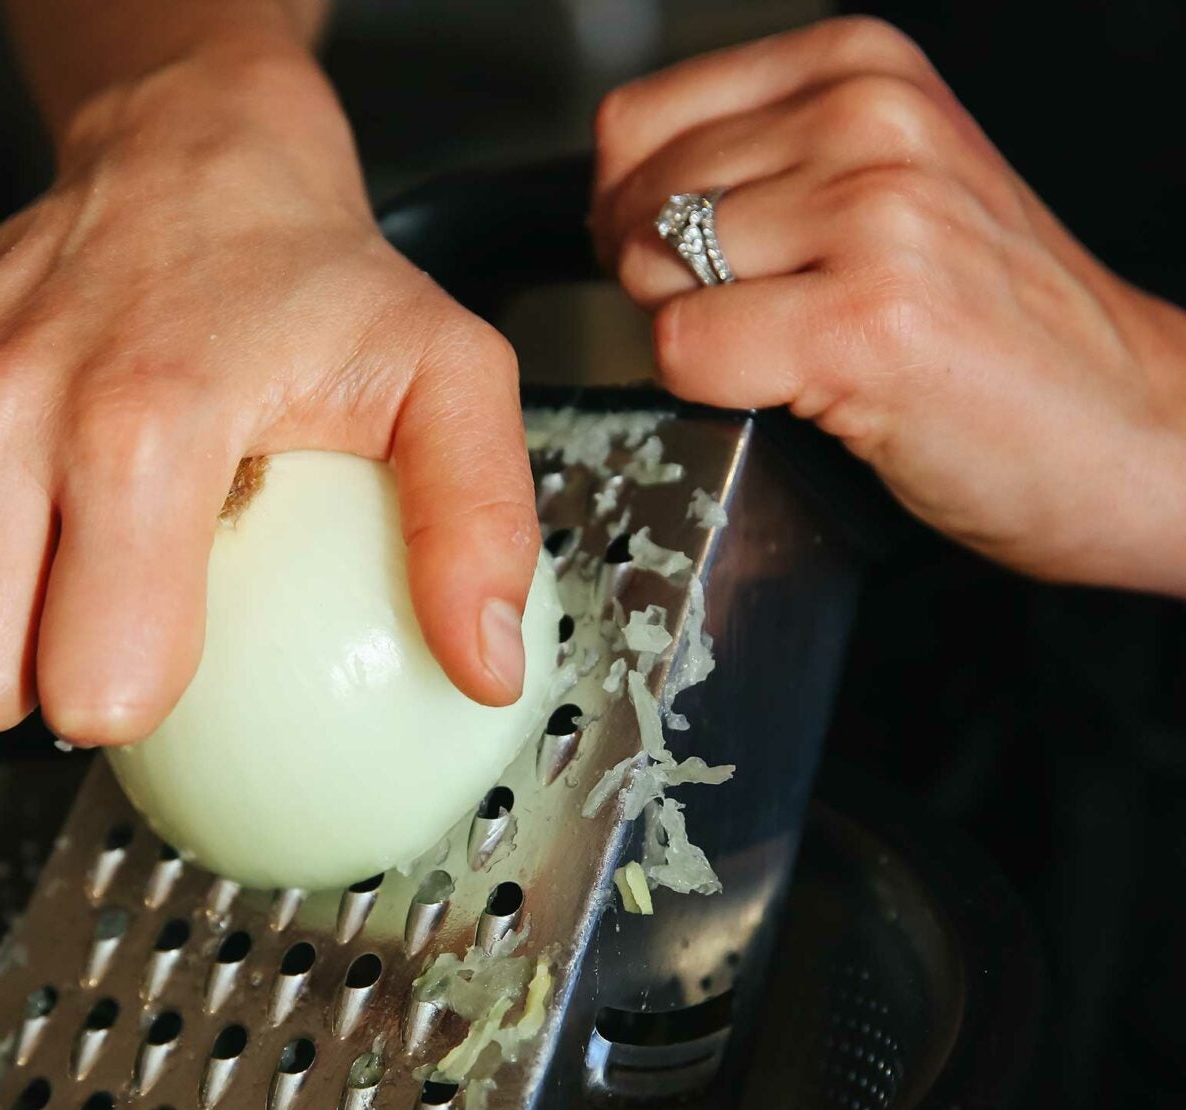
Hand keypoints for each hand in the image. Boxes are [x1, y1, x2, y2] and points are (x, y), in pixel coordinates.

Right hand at [0, 40, 537, 744]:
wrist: (198, 148)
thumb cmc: (323, 279)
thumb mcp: (449, 377)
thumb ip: (476, 523)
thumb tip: (481, 671)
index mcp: (141, 431)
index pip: (88, 687)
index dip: (137, 700)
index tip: (189, 654)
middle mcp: (8, 408)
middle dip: (47, 687)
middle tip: (127, 625)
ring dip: (5, 619)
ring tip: (96, 548)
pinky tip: (52, 488)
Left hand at [592, 17, 1185, 596]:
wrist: (1120, 420)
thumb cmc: (990, 321)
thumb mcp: (880, 184)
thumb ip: (758, 161)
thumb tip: (610, 199)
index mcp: (860, 67)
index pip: (637, 123)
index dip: (630, 211)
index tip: (685, 260)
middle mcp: (867, 119)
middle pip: (636, 205)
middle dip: (658, 284)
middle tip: (755, 322)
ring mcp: (872, 213)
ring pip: (654, 278)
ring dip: (698, 337)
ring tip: (799, 350)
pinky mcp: (865, 320)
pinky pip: (686, 351)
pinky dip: (718, 390)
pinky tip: (809, 388)